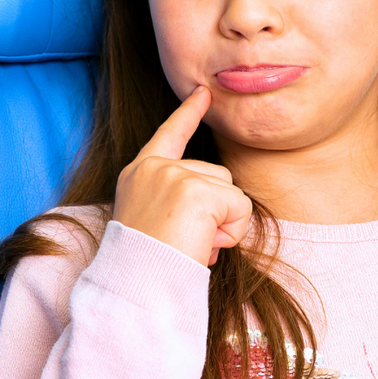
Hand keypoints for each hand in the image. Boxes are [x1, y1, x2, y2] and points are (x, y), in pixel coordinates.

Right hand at [112, 86, 253, 264]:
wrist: (137, 285)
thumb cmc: (146, 265)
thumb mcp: (155, 222)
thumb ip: (179, 204)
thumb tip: (215, 221)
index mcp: (138, 174)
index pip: (169, 134)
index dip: (188, 113)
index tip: (204, 93)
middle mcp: (154, 168)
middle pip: (217, 175)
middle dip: (216, 213)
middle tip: (187, 242)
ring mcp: (174, 175)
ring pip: (231, 192)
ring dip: (224, 225)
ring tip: (192, 245)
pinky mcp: (196, 190)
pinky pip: (240, 208)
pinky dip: (231, 233)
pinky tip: (204, 246)